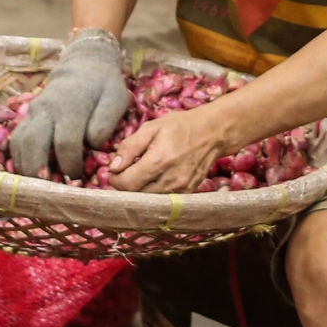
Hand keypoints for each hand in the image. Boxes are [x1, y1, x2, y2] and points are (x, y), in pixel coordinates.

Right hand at [8, 29, 131, 178]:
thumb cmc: (104, 86)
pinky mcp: (27, 117)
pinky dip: (18, 159)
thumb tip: (92, 144)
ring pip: (19, 143)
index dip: (70, 166)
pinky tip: (27, 175)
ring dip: (24, 168)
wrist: (84, 65)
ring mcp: (33, 113)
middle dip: (38, 171)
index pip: (65, 143)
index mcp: (70, 107)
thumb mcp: (116, 98)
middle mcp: (46, 110)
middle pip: (33, 145)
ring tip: (36, 188)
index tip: (78, 180)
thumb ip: (106, 121)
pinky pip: (15, 140)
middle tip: (48, 191)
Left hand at [106, 104, 240, 194]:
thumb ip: (129, 147)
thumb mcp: (151, 127)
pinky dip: (154, 191)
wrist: (213, 133)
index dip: (115, 178)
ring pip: (148, 200)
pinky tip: (156, 177)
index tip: (116, 169)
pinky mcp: (186, 194)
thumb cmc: (180, 126)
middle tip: (128, 169)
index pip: (126, 184)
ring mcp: (180, 189)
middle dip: (126, 183)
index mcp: (159, 161)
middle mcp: (170, 180)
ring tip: (143, 172)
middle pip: (135, 195)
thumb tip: (113, 167)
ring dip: (140, 189)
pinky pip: (162, 200)